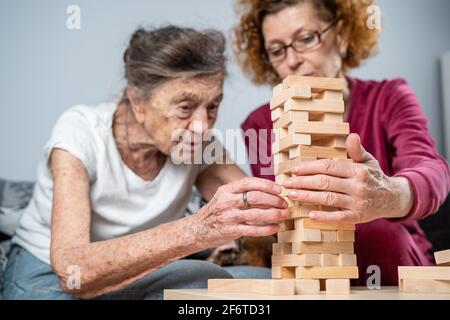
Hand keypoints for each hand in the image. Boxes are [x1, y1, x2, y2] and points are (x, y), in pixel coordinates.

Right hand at [193, 177, 288, 248]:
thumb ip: (242, 193)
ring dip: (274, 214)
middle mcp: (227, 202)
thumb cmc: (216, 212)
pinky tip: (276, 228)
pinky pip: (253, 230)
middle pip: (255, 197)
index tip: (279, 189)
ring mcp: (229, 217)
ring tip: (284, 214)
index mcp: (226, 190)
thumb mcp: (225, 197)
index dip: (266, 185)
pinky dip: (267, 229)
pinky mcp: (231, 231)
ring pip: (256, 214)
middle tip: (284, 203)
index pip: (249, 182)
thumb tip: (268, 190)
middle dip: (274, 200)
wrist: (197, 229)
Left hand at [283, 134, 413, 223]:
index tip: (295, 169)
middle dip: (303, 182)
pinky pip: (338, 217)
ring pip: (328, 199)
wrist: (393, 198)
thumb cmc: (374, 177)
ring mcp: (358, 203)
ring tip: (292, 195)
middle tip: (287, 183)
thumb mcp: (368, 161)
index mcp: (357, 170)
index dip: (310, 167)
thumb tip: (351, 135)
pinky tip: (309, 214)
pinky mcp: (358, 217)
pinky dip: (324, 217)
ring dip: (308, 197)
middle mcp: (357, 186)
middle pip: (325, 183)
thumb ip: (357, 150)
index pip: (329, 167)